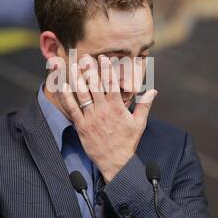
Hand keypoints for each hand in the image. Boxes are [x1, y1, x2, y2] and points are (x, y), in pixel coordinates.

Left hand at [57, 54, 157, 182]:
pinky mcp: (81, 126)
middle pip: (95, 85)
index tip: (104, 57)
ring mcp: (91, 117)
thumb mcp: (139, 123)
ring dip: (77, 79)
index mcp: (117, 107)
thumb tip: (153, 91)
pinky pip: (72, 109)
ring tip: (72, 66)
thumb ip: (144, 105)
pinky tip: (63, 86)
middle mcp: (103, 110)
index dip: (108, 70)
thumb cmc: (127, 142)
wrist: (115, 161)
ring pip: (82, 94)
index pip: (112, 84)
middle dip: (90, 70)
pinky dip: (67, 97)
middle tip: (85, 56)